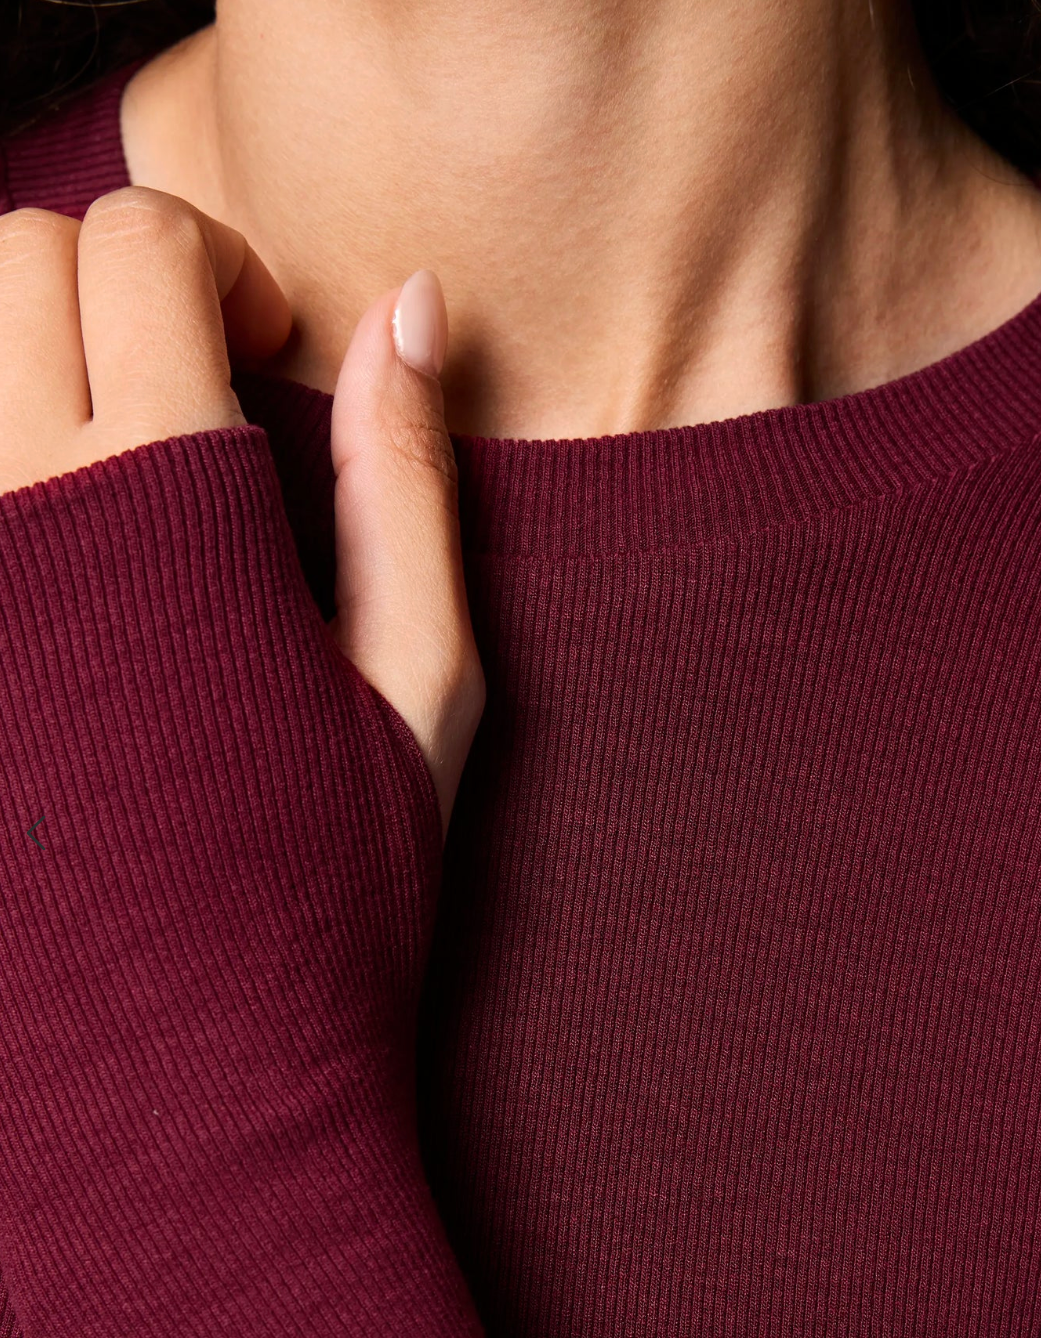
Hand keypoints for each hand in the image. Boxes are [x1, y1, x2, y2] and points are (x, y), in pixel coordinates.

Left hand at [0, 186, 483, 832]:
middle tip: (184, 382)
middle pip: (8, 256)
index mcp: (163, 505)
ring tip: (110, 461)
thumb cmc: (327, 880)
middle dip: (108, 279)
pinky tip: (61, 553)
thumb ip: (405, 478)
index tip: (265, 353)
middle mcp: (15, 519)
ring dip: (31, 363)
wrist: (184, 1075)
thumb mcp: (416, 678)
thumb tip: (411, 305)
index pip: (137, 243)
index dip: (221, 265)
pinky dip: (1, 470)